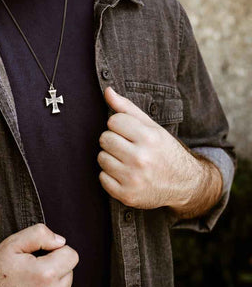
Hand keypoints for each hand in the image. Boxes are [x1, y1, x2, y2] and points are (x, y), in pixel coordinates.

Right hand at [0, 223, 78, 286]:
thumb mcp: (14, 243)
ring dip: (54, 281)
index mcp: (46, 275)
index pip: (72, 256)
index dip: (56, 249)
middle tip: (32, 268)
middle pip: (70, 272)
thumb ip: (40, 234)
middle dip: (55, 265)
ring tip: (32, 281)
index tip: (40, 254)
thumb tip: (61, 241)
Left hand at [97, 86, 203, 209]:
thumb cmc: (163, 149)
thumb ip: (127, 108)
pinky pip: (102, 178)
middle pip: (104, 139)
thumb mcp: (151, 126)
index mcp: (149, 138)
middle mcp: (141, 158)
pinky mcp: (127, 195)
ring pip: (101, 158)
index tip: (129, 132)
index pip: (113, 121)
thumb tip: (107, 90)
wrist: (184, 183)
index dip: (119, 125)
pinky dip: (110, 176)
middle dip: (113, 140)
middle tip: (127, 147)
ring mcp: (134, 178)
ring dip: (110, 158)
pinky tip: (125, 174)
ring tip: (126, 161)